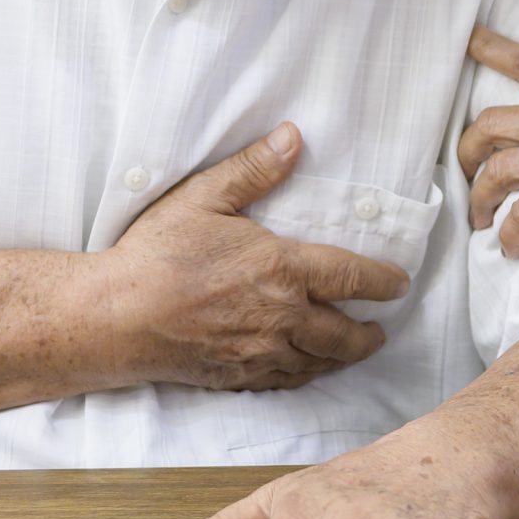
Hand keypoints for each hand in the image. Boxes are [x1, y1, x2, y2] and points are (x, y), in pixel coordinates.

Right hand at [105, 123, 409, 392]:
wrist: (119, 316)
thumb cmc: (158, 254)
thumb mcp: (204, 198)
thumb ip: (253, 169)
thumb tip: (293, 137)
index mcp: (282, 269)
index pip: (350, 277)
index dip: (381, 281)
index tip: (398, 284)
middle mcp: (282, 317)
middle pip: (344, 333)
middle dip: (369, 333)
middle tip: (380, 330)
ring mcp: (261, 352)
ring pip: (319, 362)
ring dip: (342, 357)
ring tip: (353, 350)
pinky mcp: (238, 376)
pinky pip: (286, 381)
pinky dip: (306, 376)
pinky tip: (306, 369)